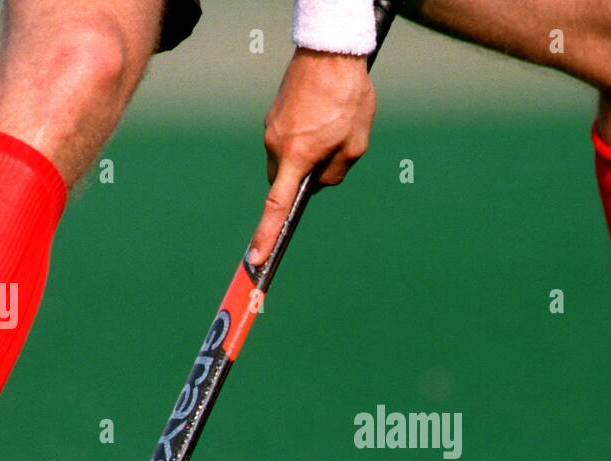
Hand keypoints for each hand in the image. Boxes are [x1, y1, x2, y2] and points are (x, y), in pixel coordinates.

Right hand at [247, 48, 375, 265]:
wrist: (330, 51)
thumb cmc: (348, 98)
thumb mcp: (354, 144)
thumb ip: (336, 173)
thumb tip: (318, 185)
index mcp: (296, 156)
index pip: (276, 206)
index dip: (266, 236)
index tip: (255, 260)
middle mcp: (276, 145)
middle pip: (285, 182)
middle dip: (304, 182)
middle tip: (335, 155)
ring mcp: (271, 129)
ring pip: (287, 162)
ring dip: (307, 158)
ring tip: (334, 127)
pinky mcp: (273, 117)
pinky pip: (287, 142)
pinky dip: (304, 140)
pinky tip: (324, 117)